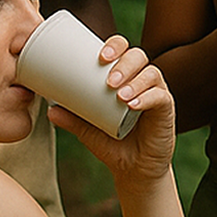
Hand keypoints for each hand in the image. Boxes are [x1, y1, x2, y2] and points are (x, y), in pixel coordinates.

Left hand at [48, 34, 175, 190]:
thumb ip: (72, 119)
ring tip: (119, 96)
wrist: (134, 170)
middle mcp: (142, 80)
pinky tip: (134, 105)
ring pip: (151, 73)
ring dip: (134, 81)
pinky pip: (160, 96)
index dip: (114, 46)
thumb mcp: (87, 131)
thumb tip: (50, 111)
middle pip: (138, 56)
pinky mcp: (167, 109)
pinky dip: (147, 98)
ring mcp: (156, 93)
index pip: (123, 50)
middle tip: (108, 81)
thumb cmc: (113, 144)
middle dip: (123, 64)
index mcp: (125, 77)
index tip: (100, 57)